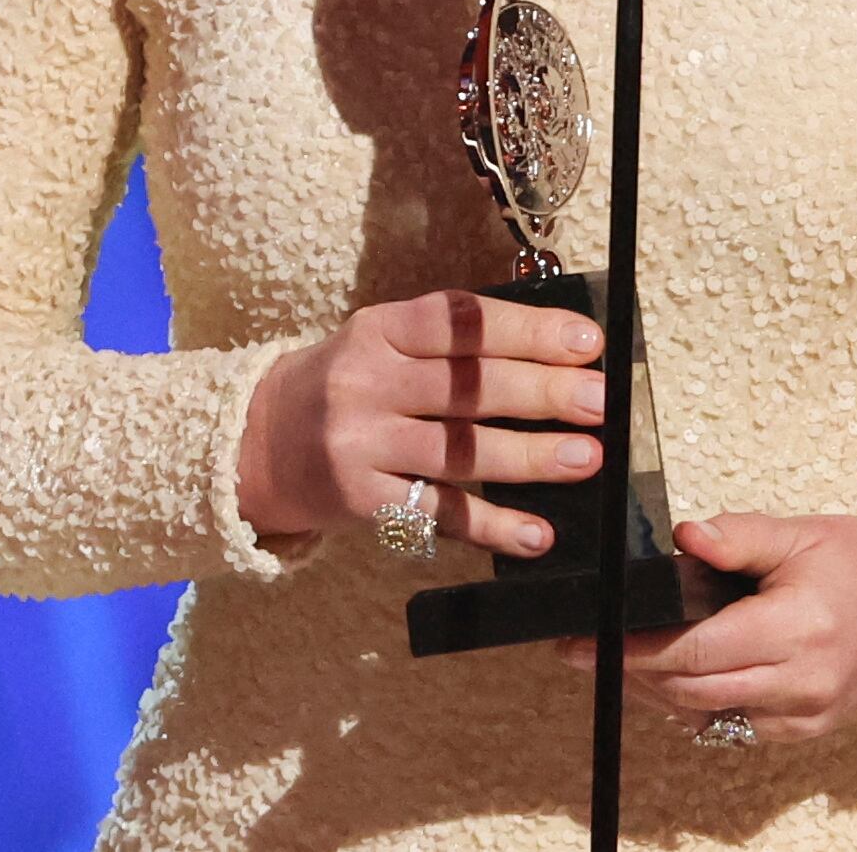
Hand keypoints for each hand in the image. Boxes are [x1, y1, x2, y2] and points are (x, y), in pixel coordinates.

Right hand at [236, 289, 608, 557]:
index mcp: (375, 330)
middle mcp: (364, 381)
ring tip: (587, 459)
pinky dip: (491, 525)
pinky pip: (438, 514)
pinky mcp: (361, 500)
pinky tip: (537, 533)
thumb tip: (550, 357)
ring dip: (530, 456)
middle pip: (465, 386)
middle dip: (541, 391)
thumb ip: (446, 348)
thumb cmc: (342, 388)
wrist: (256, 445)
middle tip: (600, 402)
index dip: (525, 329)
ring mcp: (359, 443)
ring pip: (459, 451)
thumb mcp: (378, 346)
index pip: (457, 322)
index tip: (586, 341)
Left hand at [558, 512, 856, 741]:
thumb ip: (738, 536)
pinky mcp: (802, 731)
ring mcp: (802, 714)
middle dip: (631, 670)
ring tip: (612, 660)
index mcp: (797, 627)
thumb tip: (683, 535)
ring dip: (655, 691)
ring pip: (706, 713)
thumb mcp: (800, 534)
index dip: (637, 647)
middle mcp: (800, 681)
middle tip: (582, 649)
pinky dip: (694, 705)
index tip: (589, 639)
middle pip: (693, 687)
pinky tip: (665, 679)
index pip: (699, 649)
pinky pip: (732, 725)